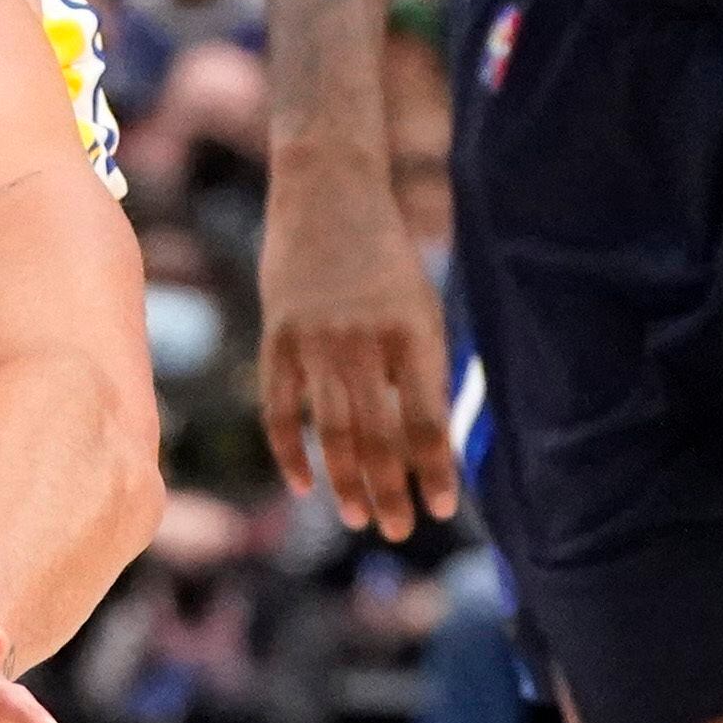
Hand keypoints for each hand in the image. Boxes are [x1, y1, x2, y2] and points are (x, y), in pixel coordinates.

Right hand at [259, 174, 458, 536]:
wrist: (327, 191)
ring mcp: (316, 342)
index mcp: (414, 333)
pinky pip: (282, 412)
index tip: (445, 508)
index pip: (427, 420)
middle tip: (401, 530)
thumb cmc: (384, 255)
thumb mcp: (419, 303)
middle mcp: (365, 342)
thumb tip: (424, 443)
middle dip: (392, 491)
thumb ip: (421, 367)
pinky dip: (293, 452)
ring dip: (347, 483)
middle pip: (379, 437)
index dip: (436, 470)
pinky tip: (306, 485)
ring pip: (334, 432)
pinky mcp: (277, 340)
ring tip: (361, 518)